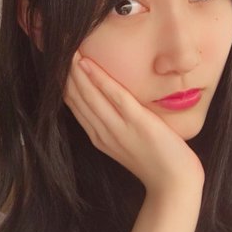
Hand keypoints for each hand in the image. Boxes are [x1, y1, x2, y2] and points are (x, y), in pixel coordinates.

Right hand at [63, 51, 204, 194]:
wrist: (174, 184)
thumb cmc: (157, 162)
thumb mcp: (129, 142)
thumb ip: (118, 124)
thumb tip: (112, 103)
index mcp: (99, 137)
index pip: (74, 105)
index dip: (63, 83)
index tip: (58, 62)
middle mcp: (103, 132)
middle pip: (76, 98)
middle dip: (64, 73)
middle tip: (57, 47)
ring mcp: (118, 128)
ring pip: (88, 95)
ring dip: (75, 71)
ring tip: (66, 48)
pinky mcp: (137, 122)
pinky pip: (114, 96)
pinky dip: (98, 79)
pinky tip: (86, 63)